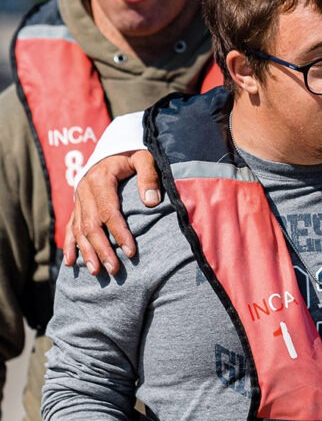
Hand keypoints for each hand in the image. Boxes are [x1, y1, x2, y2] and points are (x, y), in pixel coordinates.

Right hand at [64, 150, 160, 276]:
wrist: (112, 148)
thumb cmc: (133, 155)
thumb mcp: (144, 158)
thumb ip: (149, 177)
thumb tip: (152, 202)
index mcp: (100, 178)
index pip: (108, 211)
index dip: (119, 233)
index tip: (130, 252)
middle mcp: (84, 190)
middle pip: (91, 224)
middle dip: (102, 249)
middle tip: (114, 269)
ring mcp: (79, 199)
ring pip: (79, 229)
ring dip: (86, 252)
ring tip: (96, 272)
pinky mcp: (77, 205)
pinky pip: (70, 227)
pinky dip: (70, 245)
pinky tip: (70, 262)